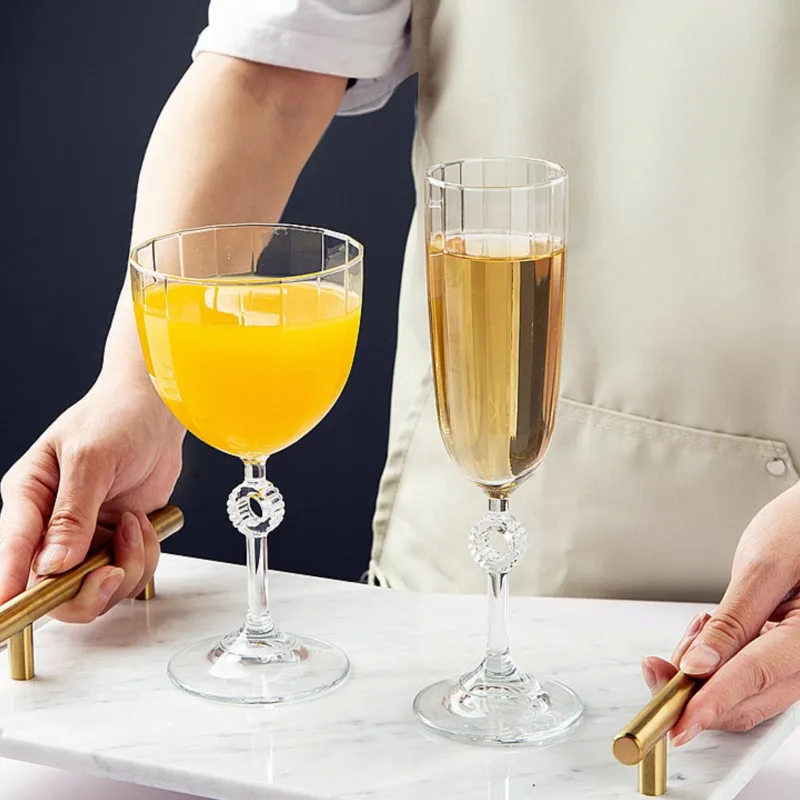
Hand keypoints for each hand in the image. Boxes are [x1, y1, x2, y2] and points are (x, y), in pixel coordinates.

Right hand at [0, 377, 183, 620]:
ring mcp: (86, 537)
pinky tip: (143, 524)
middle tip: (112, 569)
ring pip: (95, 587)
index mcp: (29, 497)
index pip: (12, 551)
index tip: (13, 611)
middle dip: (86, 589)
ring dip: (125, 565)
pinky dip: (142, 558)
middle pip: (52, 588)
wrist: (158, 410)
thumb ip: (72, 514)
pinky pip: (127, 574)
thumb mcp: (90, 458)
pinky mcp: (115, 541)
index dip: (11, 586)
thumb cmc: (116, 418)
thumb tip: (55, 564)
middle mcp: (51, 525)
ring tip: (134, 524)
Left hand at [642, 484, 799, 745]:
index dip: (710, 703)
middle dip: (695, 691)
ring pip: (745, 691)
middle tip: (656, 668)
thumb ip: (733, 621)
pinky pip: (749, 674)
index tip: (677, 722)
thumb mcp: (763, 568)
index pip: (752, 677)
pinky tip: (707, 633)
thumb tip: (699, 665)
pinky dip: (718, 663)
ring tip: (694, 629)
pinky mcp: (785, 656)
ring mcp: (799, 662)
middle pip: (748, 698)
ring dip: (704, 675)